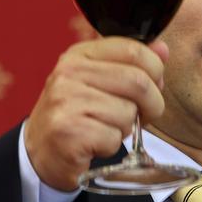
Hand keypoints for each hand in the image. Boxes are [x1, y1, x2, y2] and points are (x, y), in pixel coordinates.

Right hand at [24, 37, 167, 190]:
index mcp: (79, 55)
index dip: (155, 70)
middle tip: (145, 117)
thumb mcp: (100, 82)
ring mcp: (66, 102)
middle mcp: (69, 73)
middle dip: (152, 105)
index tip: (154, 86)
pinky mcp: (68, 131)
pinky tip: (94, 145)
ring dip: (126, 128)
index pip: (133, 49)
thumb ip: (131, 64)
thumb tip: (162, 49)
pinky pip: (114, 137)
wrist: (39, 152)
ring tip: (105, 129)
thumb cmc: (76, 116)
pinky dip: (111, 146)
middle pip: (138, 82)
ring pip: (128, 112)